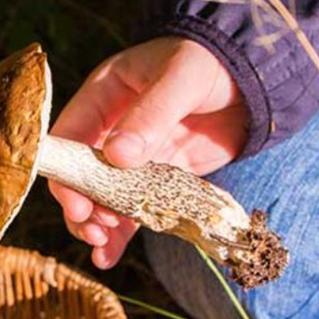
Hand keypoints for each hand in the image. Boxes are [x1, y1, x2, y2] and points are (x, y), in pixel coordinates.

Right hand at [49, 36, 247, 268]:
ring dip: (98, 223)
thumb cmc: (210, 62)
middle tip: (94, 230)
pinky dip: (121, 232)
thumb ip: (150, 115)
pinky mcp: (157, 177)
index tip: (77, 202)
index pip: (69, 137)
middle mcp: (110, 128)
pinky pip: (133, 208)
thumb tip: (117, 157)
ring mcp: (133, 157)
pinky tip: (108, 255)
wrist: (253, 77)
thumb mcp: (181, 79)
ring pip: (103, 197)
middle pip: (80, 175)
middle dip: (82, 205)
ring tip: (102, 246)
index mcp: (104, 95)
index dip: (66, 171)